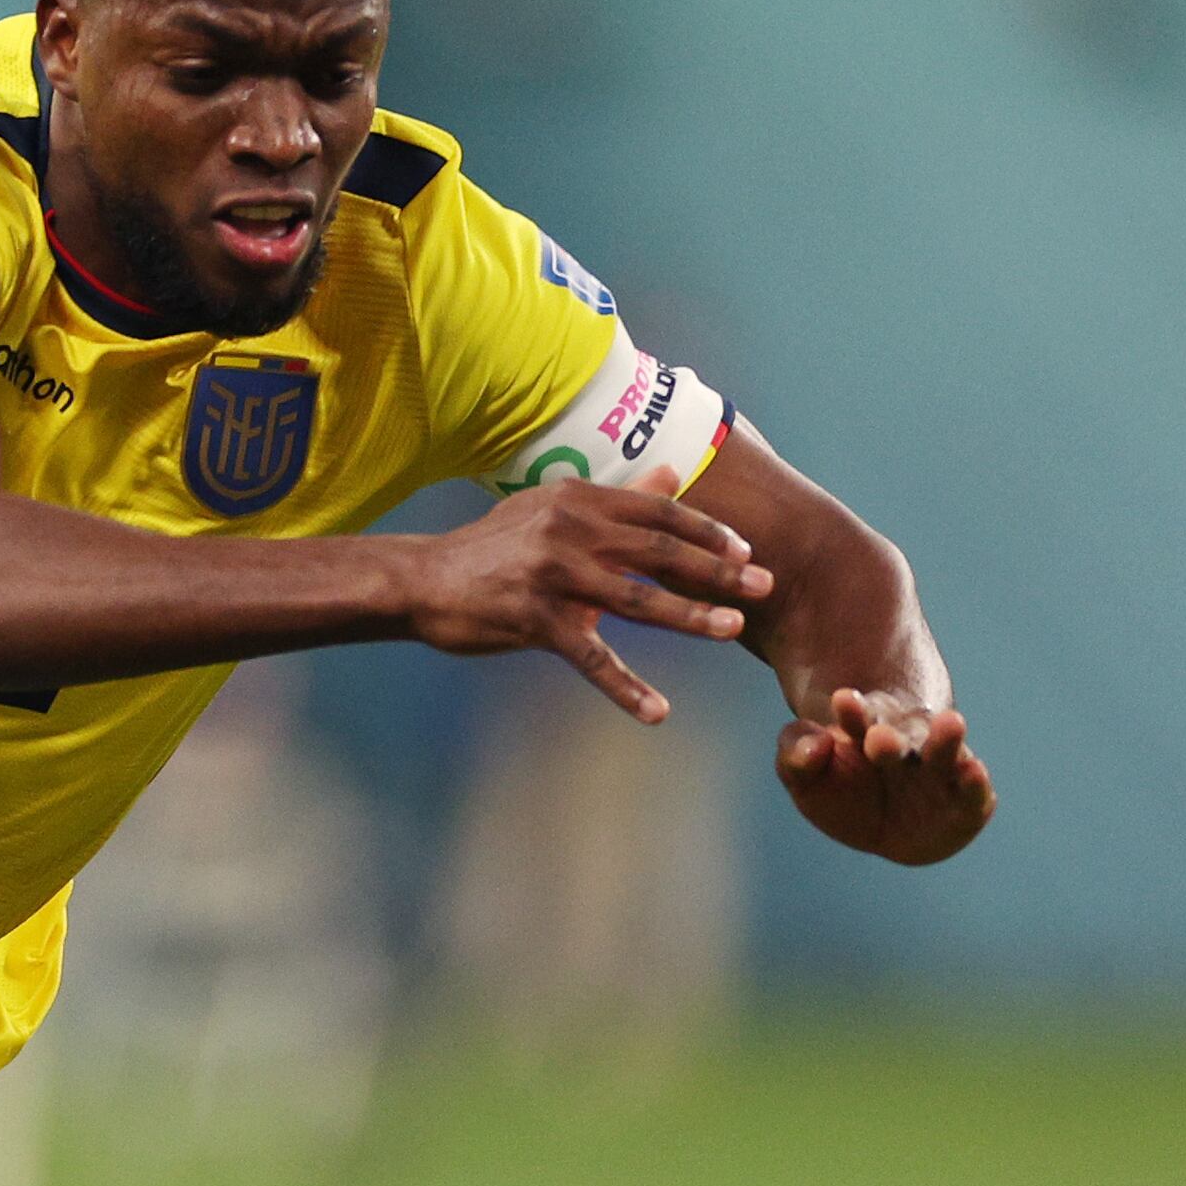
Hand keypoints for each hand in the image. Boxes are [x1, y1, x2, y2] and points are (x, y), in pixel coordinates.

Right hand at [401, 483, 769, 722]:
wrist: (420, 580)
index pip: (660, 511)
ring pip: (638, 601)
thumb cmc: (491, 547)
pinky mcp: (534, 622)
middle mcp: (571, 531)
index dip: (708, 531)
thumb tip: (673, 473)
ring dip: (691, 618)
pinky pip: (591, 659)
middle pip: (660, 552)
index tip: (746, 551)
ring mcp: (553, 577)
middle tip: (764, 587)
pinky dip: (625, 688)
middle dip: (718, 571)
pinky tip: (656, 712)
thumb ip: (616, 497)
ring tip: (733, 630)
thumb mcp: (550, 508)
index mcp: (580, 499)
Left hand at [775, 685, 991, 862]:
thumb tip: (817, 747)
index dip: (852, 712)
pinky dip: (975, 783)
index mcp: (869, 733)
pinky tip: (974, 770)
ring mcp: (940, 774)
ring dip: (945, 741)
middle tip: (879, 736)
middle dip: (892, 737)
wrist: (889, 826)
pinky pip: (973, 793)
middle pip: (903, 736)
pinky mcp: (968, 803)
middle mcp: (910, 748)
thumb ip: (796, 754)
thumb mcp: (805, 775)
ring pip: (944, 754)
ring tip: (950, 723)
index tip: (842, 699)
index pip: (859, 719)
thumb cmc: (844, 792)